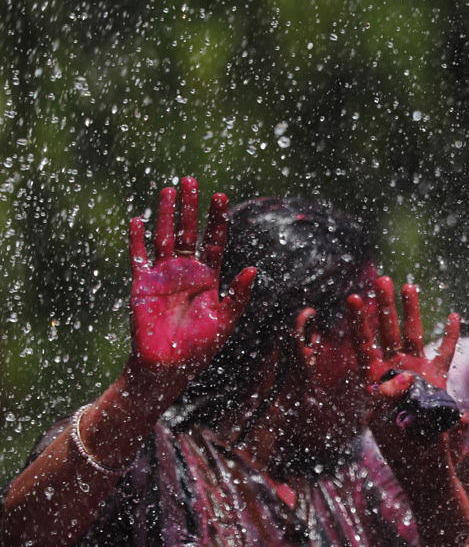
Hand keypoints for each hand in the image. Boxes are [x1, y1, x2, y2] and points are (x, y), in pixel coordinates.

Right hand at [128, 178, 255, 389]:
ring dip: (167, 214)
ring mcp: (164, 275)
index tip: (220, 197)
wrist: (169, 366)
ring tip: (170, 189)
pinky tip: (139, 219)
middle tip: (192, 180)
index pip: (215, 241)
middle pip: (190, 232)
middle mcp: (187, 271)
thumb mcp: (225, 320)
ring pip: (165, 237)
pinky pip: (139, 257)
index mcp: (209, 277)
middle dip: (191, 207)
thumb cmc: (200, 347)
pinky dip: (137, 239)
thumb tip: (253, 268)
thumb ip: (238, 294)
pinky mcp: (142, 284)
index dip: (217, 220)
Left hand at [348, 278, 461, 436]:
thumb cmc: (396, 443)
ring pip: (413, 335)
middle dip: (385, 305)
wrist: (420, 462)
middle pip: (388, 330)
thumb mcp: (382, 420)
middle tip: (382, 279)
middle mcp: (394, 370)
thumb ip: (388, 396)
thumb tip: (405, 376)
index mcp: (375, 379)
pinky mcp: (436, 380)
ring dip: (411, 311)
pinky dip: (449, 336)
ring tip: (409, 287)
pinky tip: (452, 316)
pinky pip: (444, 354)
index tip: (354, 297)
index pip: (364, 343)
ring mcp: (416, 372)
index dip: (359, 322)